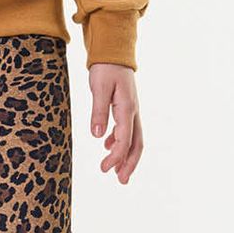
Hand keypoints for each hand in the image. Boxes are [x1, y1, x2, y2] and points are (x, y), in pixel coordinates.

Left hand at [87, 63, 141, 183]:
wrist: (114, 51)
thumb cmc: (105, 68)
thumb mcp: (98, 88)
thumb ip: (98, 111)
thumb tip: (97, 136)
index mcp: (127, 108)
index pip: (124, 140)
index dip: (116, 157)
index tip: (104, 169)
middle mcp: (133, 111)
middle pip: (136, 144)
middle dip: (129, 164)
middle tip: (121, 181)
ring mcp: (132, 110)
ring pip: (134, 138)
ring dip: (127, 156)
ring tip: (118, 171)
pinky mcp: (126, 107)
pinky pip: (128, 129)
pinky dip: (120, 142)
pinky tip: (108, 146)